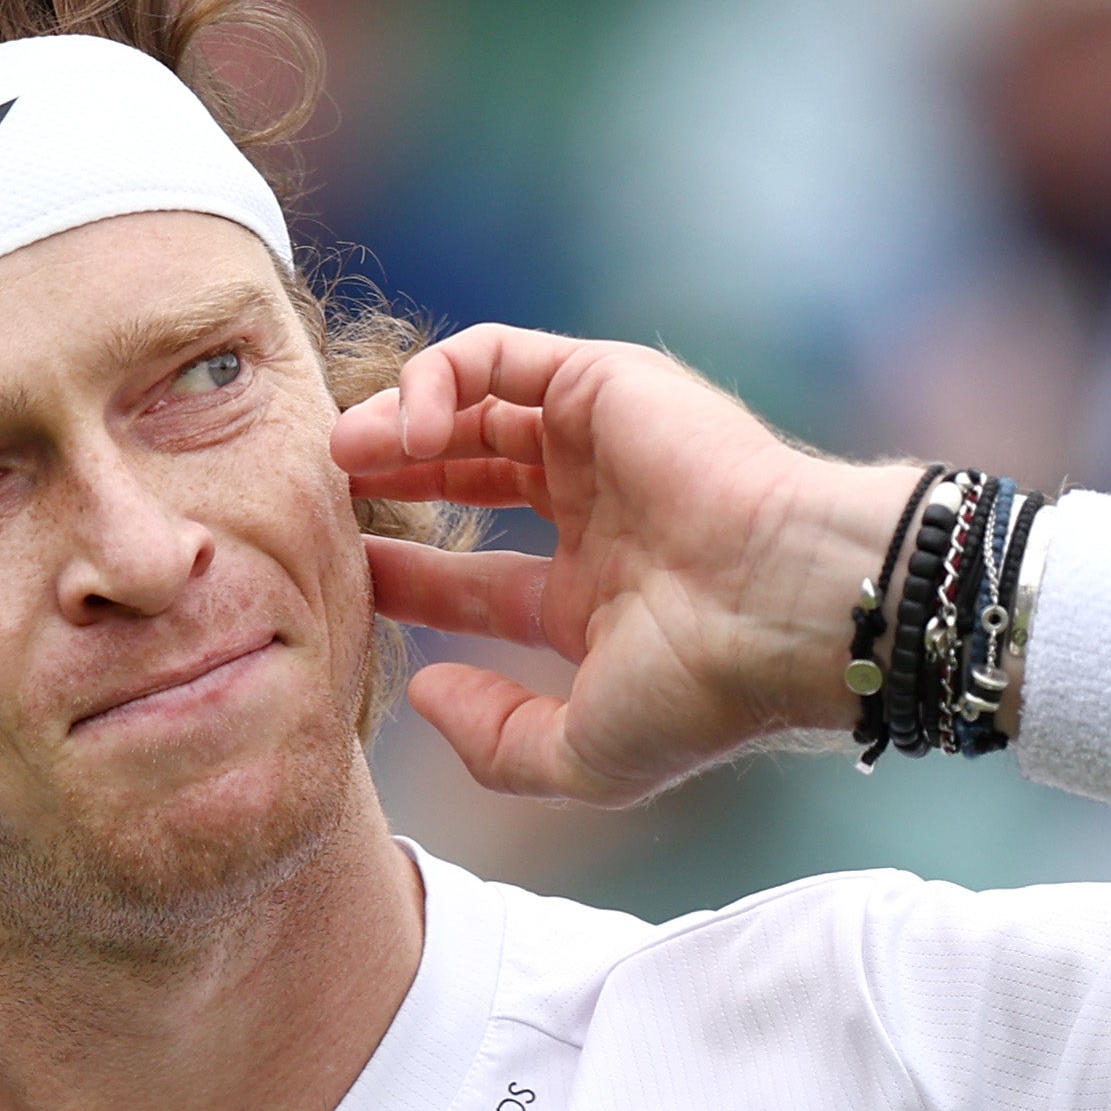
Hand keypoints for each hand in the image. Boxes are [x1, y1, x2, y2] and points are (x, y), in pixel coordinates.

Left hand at [332, 326, 914, 803]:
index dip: (407, 577)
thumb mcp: (583, 756)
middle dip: (393, 484)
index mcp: (598, 597)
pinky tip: (406, 429)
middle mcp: (600, 512)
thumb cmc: (703, 691)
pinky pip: (496, 354)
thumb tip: (426, 693)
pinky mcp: (603, 380)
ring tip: (344, 455)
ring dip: (397, 424)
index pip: (478, 579)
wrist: (783, 609)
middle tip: (327, 499)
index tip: (346, 581)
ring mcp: (602, 443)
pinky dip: (438, 378)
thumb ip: (497, 741)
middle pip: (469, 478)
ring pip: (474, 407)